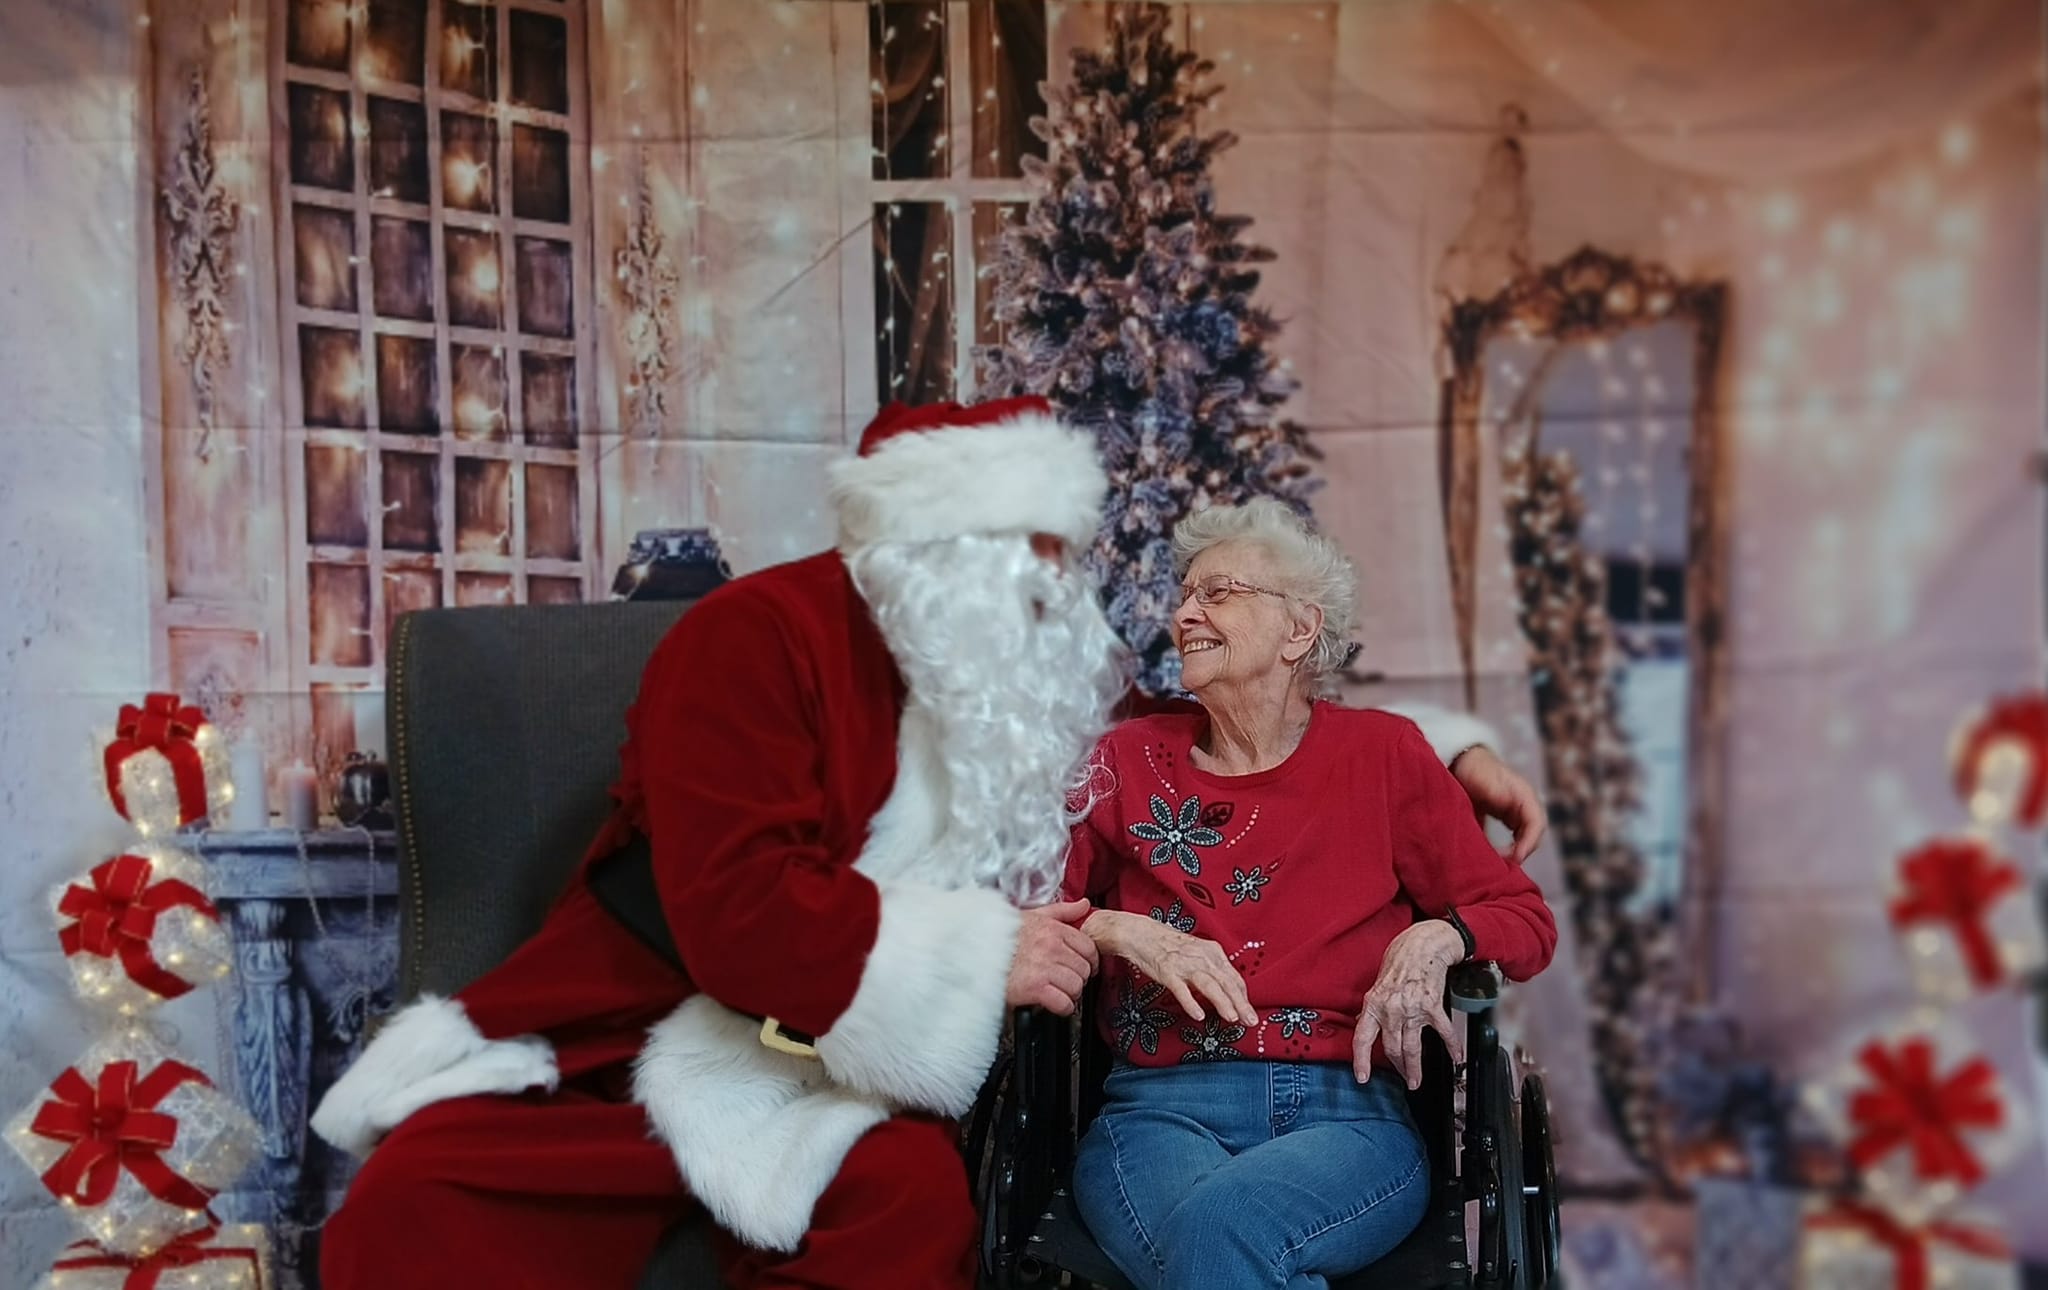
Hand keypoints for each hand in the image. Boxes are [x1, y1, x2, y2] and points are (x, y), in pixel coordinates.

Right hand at [1005, 900, 1099, 1015]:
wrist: (971, 953)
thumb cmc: (997, 936)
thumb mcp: (1031, 915)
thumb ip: (1061, 911)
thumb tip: (1083, 905)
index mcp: (1052, 928)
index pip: (1088, 947)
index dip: (1089, 960)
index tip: (1084, 966)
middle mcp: (1051, 946)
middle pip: (1084, 968)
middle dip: (1078, 977)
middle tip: (1066, 980)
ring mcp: (1044, 967)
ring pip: (1076, 986)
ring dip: (1070, 993)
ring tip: (1058, 992)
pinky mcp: (1035, 988)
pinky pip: (1064, 1003)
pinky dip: (1062, 1007)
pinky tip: (1054, 1003)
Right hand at [1086, 910, 1256, 1027]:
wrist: (1142, 934)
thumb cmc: (1171, 945)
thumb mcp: (1198, 952)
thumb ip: (1213, 969)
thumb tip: (1229, 990)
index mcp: (1212, 952)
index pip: (1234, 977)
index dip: (1243, 996)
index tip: (1249, 1012)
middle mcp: (1202, 957)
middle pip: (1225, 982)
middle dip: (1240, 1003)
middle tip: (1250, 1020)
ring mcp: (1184, 964)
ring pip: (1208, 985)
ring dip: (1221, 1002)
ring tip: (1231, 1018)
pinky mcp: (1167, 972)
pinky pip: (1181, 989)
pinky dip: (1191, 1002)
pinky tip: (1198, 1015)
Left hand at [1352, 920, 1463, 1088]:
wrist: (1422, 945)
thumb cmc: (1400, 960)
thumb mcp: (1377, 985)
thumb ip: (1374, 1008)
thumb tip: (1367, 1025)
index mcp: (1374, 1004)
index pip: (1362, 1038)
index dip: (1361, 1060)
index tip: (1362, 1077)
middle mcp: (1391, 1010)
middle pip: (1392, 1048)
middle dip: (1398, 1068)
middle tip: (1404, 1080)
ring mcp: (1412, 1010)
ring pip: (1412, 1048)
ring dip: (1414, 1068)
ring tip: (1416, 1081)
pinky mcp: (1432, 1006)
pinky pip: (1443, 1033)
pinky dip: (1452, 1047)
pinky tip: (1456, 1058)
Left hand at [1450, 745, 1547, 865]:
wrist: (1462, 759)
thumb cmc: (1474, 769)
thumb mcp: (1487, 785)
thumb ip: (1499, 802)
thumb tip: (1509, 824)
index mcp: (1524, 795)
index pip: (1536, 823)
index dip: (1528, 843)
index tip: (1515, 858)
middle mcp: (1525, 804)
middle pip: (1533, 834)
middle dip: (1521, 851)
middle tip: (1504, 865)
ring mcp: (1516, 810)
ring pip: (1524, 837)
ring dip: (1516, 851)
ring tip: (1500, 863)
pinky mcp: (1505, 816)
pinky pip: (1514, 836)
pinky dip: (1508, 847)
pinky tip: (1496, 856)